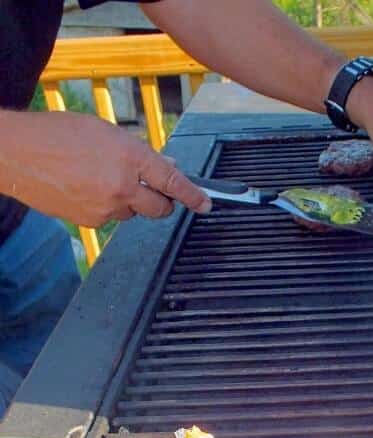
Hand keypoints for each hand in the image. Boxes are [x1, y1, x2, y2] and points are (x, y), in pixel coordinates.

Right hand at [1, 111, 210, 226]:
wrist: (16, 154)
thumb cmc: (57, 134)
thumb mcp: (105, 131)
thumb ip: (139, 152)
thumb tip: (166, 166)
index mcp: (129, 156)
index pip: (173, 182)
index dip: (194, 196)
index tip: (206, 204)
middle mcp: (122, 186)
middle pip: (160, 208)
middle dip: (162, 202)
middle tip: (153, 190)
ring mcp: (106, 208)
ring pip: (133, 213)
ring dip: (129, 201)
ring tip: (101, 178)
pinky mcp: (91, 222)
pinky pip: (111, 218)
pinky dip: (107, 207)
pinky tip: (87, 188)